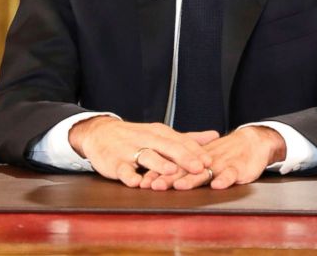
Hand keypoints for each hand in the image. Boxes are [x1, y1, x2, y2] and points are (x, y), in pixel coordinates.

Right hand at [68, 116, 217, 187]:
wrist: (101, 133)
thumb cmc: (137, 136)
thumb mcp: (162, 134)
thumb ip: (188, 138)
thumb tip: (214, 135)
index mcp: (160, 133)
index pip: (181, 141)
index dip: (196, 151)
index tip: (210, 160)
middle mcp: (147, 139)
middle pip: (168, 147)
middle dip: (184, 157)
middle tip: (199, 167)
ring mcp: (130, 150)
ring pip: (147, 156)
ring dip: (159, 164)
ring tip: (171, 171)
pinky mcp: (115, 162)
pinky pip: (123, 169)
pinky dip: (129, 175)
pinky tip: (136, 182)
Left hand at [139, 125, 285, 190]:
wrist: (252, 142)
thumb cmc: (223, 154)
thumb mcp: (201, 160)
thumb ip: (182, 169)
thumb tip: (156, 178)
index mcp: (193, 158)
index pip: (172, 166)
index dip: (158, 173)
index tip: (143, 182)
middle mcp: (203, 161)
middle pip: (183, 169)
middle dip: (169, 177)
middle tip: (154, 186)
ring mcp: (220, 164)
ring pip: (204, 171)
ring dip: (192, 178)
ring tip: (180, 186)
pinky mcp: (237, 168)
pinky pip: (230, 173)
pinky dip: (224, 179)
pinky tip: (217, 185)